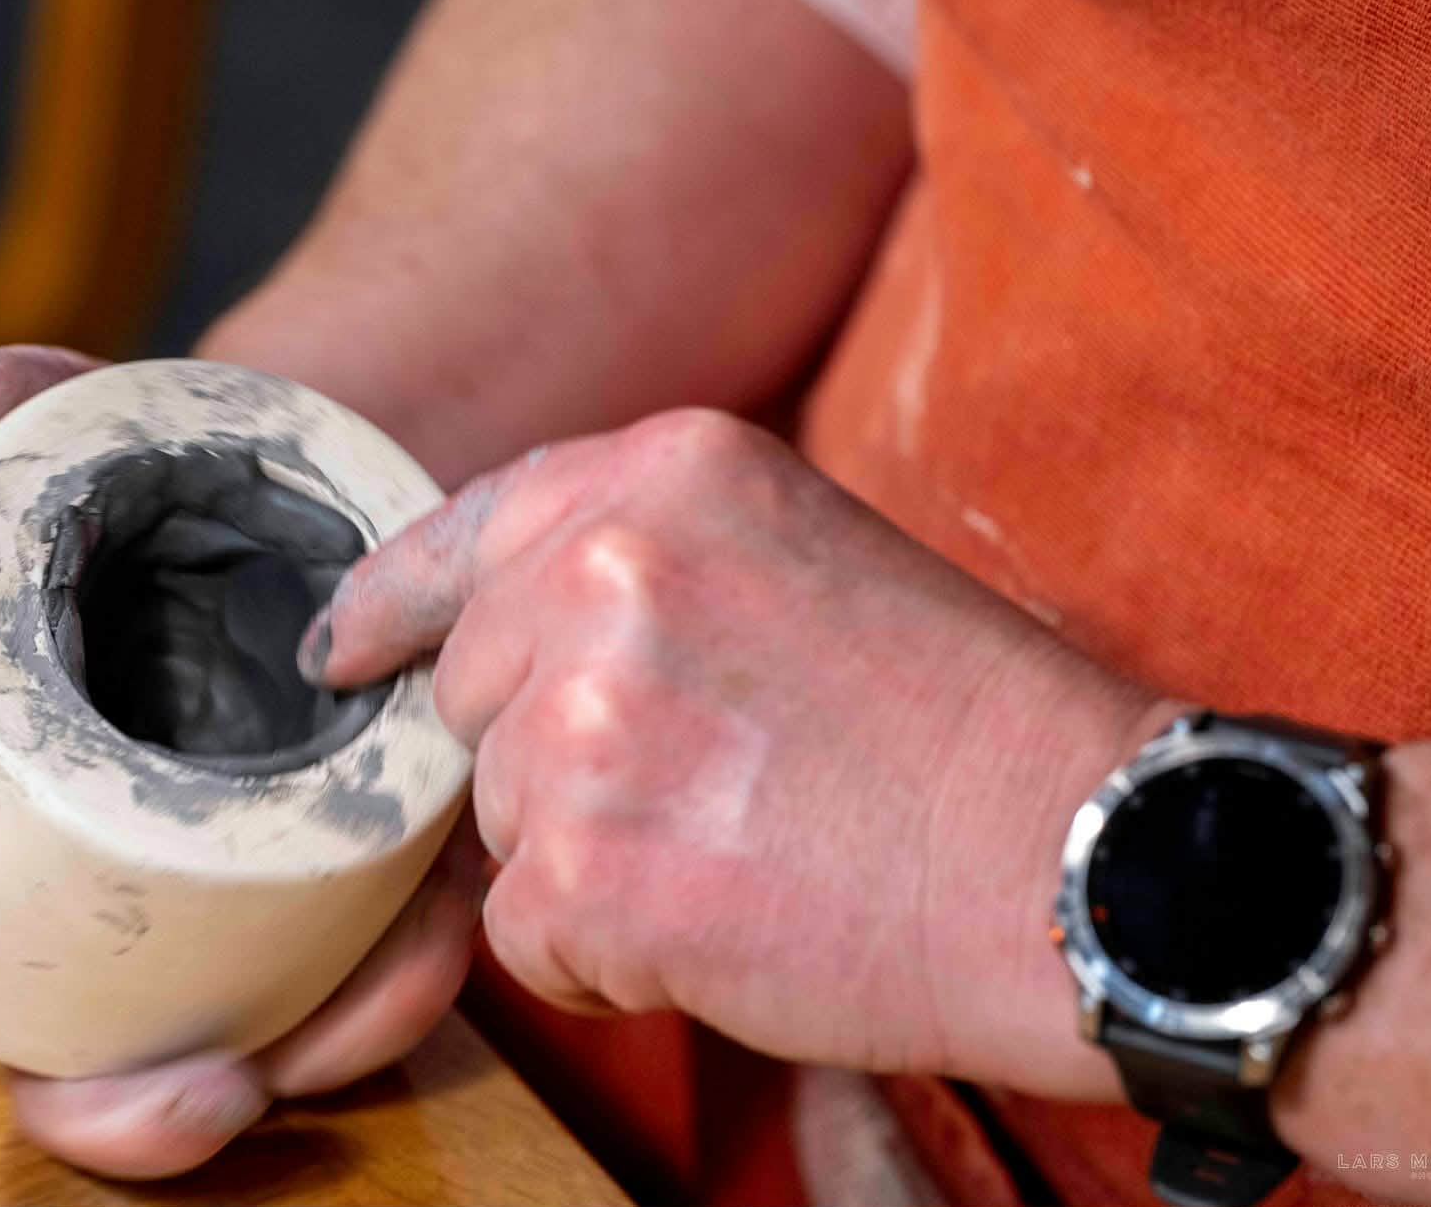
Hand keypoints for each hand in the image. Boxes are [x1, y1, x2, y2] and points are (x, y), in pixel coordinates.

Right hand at [0, 345, 485, 1176]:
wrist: (352, 511)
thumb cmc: (205, 506)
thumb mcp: (130, 457)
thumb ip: (48, 425)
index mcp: (22, 805)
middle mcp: (124, 884)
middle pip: (77, 1048)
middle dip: (117, 1109)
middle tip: (190, 1096)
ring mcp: (247, 904)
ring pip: (239, 1045)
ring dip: (285, 1064)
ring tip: (316, 1044)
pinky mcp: (366, 891)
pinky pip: (373, 985)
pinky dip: (397, 990)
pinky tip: (427, 950)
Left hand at [298, 408, 1153, 1086]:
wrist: (1086, 860)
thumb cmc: (963, 727)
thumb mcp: (803, 558)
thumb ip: (640, 567)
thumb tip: (493, 642)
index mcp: (667, 473)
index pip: (465, 530)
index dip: (394, 605)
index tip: (344, 650)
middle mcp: (608, 571)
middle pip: (470, 692)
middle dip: (544, 757)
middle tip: (699, 791)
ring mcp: (588, 719)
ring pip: (498, 821)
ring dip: (587, 863)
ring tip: (739, 854)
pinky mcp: (589, 867)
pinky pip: (526, 932)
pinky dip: (606, 957)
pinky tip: (728, 923)